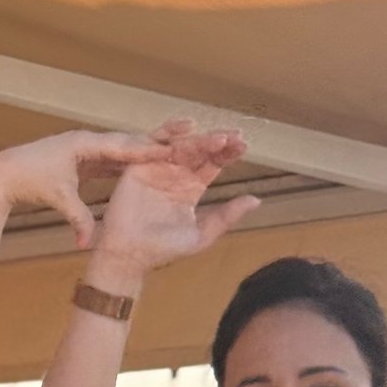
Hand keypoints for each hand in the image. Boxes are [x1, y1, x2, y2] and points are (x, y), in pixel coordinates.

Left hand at [0, 128, 188, 250]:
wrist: (8, 172)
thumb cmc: (30, 181)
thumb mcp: (58, 199)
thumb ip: (77, 219)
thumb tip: (85, 244)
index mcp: (84, 144)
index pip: (123, 146)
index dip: (148, 150)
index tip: (172, 152)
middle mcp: (89, 141)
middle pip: (129, 141)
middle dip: (156, 140)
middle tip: (187, 134)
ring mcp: (87, 148)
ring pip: (123, 148)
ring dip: (147, 149)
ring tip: (176, 148)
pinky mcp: (84, 158)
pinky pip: (113, 158)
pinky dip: (131, 161)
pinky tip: (148, 165)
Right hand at [91, 120, 258, 281]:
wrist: (129, 256)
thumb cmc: (163, 248)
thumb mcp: (202, 234)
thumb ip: (227, 216)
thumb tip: (256, 200)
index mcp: (191, 187)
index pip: (212, 163)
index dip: (227, 153)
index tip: (243, 145)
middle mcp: (175, 174)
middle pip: (199, 150)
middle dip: (217, 141)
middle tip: (235, 136)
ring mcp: (156, 167)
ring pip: (181, 144)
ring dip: (199, 138)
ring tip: (218, 138)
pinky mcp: (138, 166)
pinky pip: (153, 145)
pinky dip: (168, 134)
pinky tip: (186, 130)